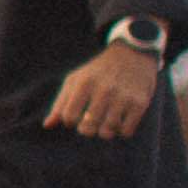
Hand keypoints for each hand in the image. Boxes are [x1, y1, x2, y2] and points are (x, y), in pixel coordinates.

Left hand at [42, 43, 162, 139]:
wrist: (132, 55)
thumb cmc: (98, 72)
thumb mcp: (76, 80)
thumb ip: (60, 103)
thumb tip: (47, 125)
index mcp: (84, 83)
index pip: (68, 117)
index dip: (70, 121)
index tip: (76, 115)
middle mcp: (104, 89)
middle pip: (87, 128)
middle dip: (87, 130)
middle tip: (91, 121)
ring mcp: (123, 97)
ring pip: (107, 132)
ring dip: (105, 132)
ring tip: (105, 122)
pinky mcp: (140, 103)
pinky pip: (126, 132)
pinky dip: (121, 131)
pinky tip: (120, 120)